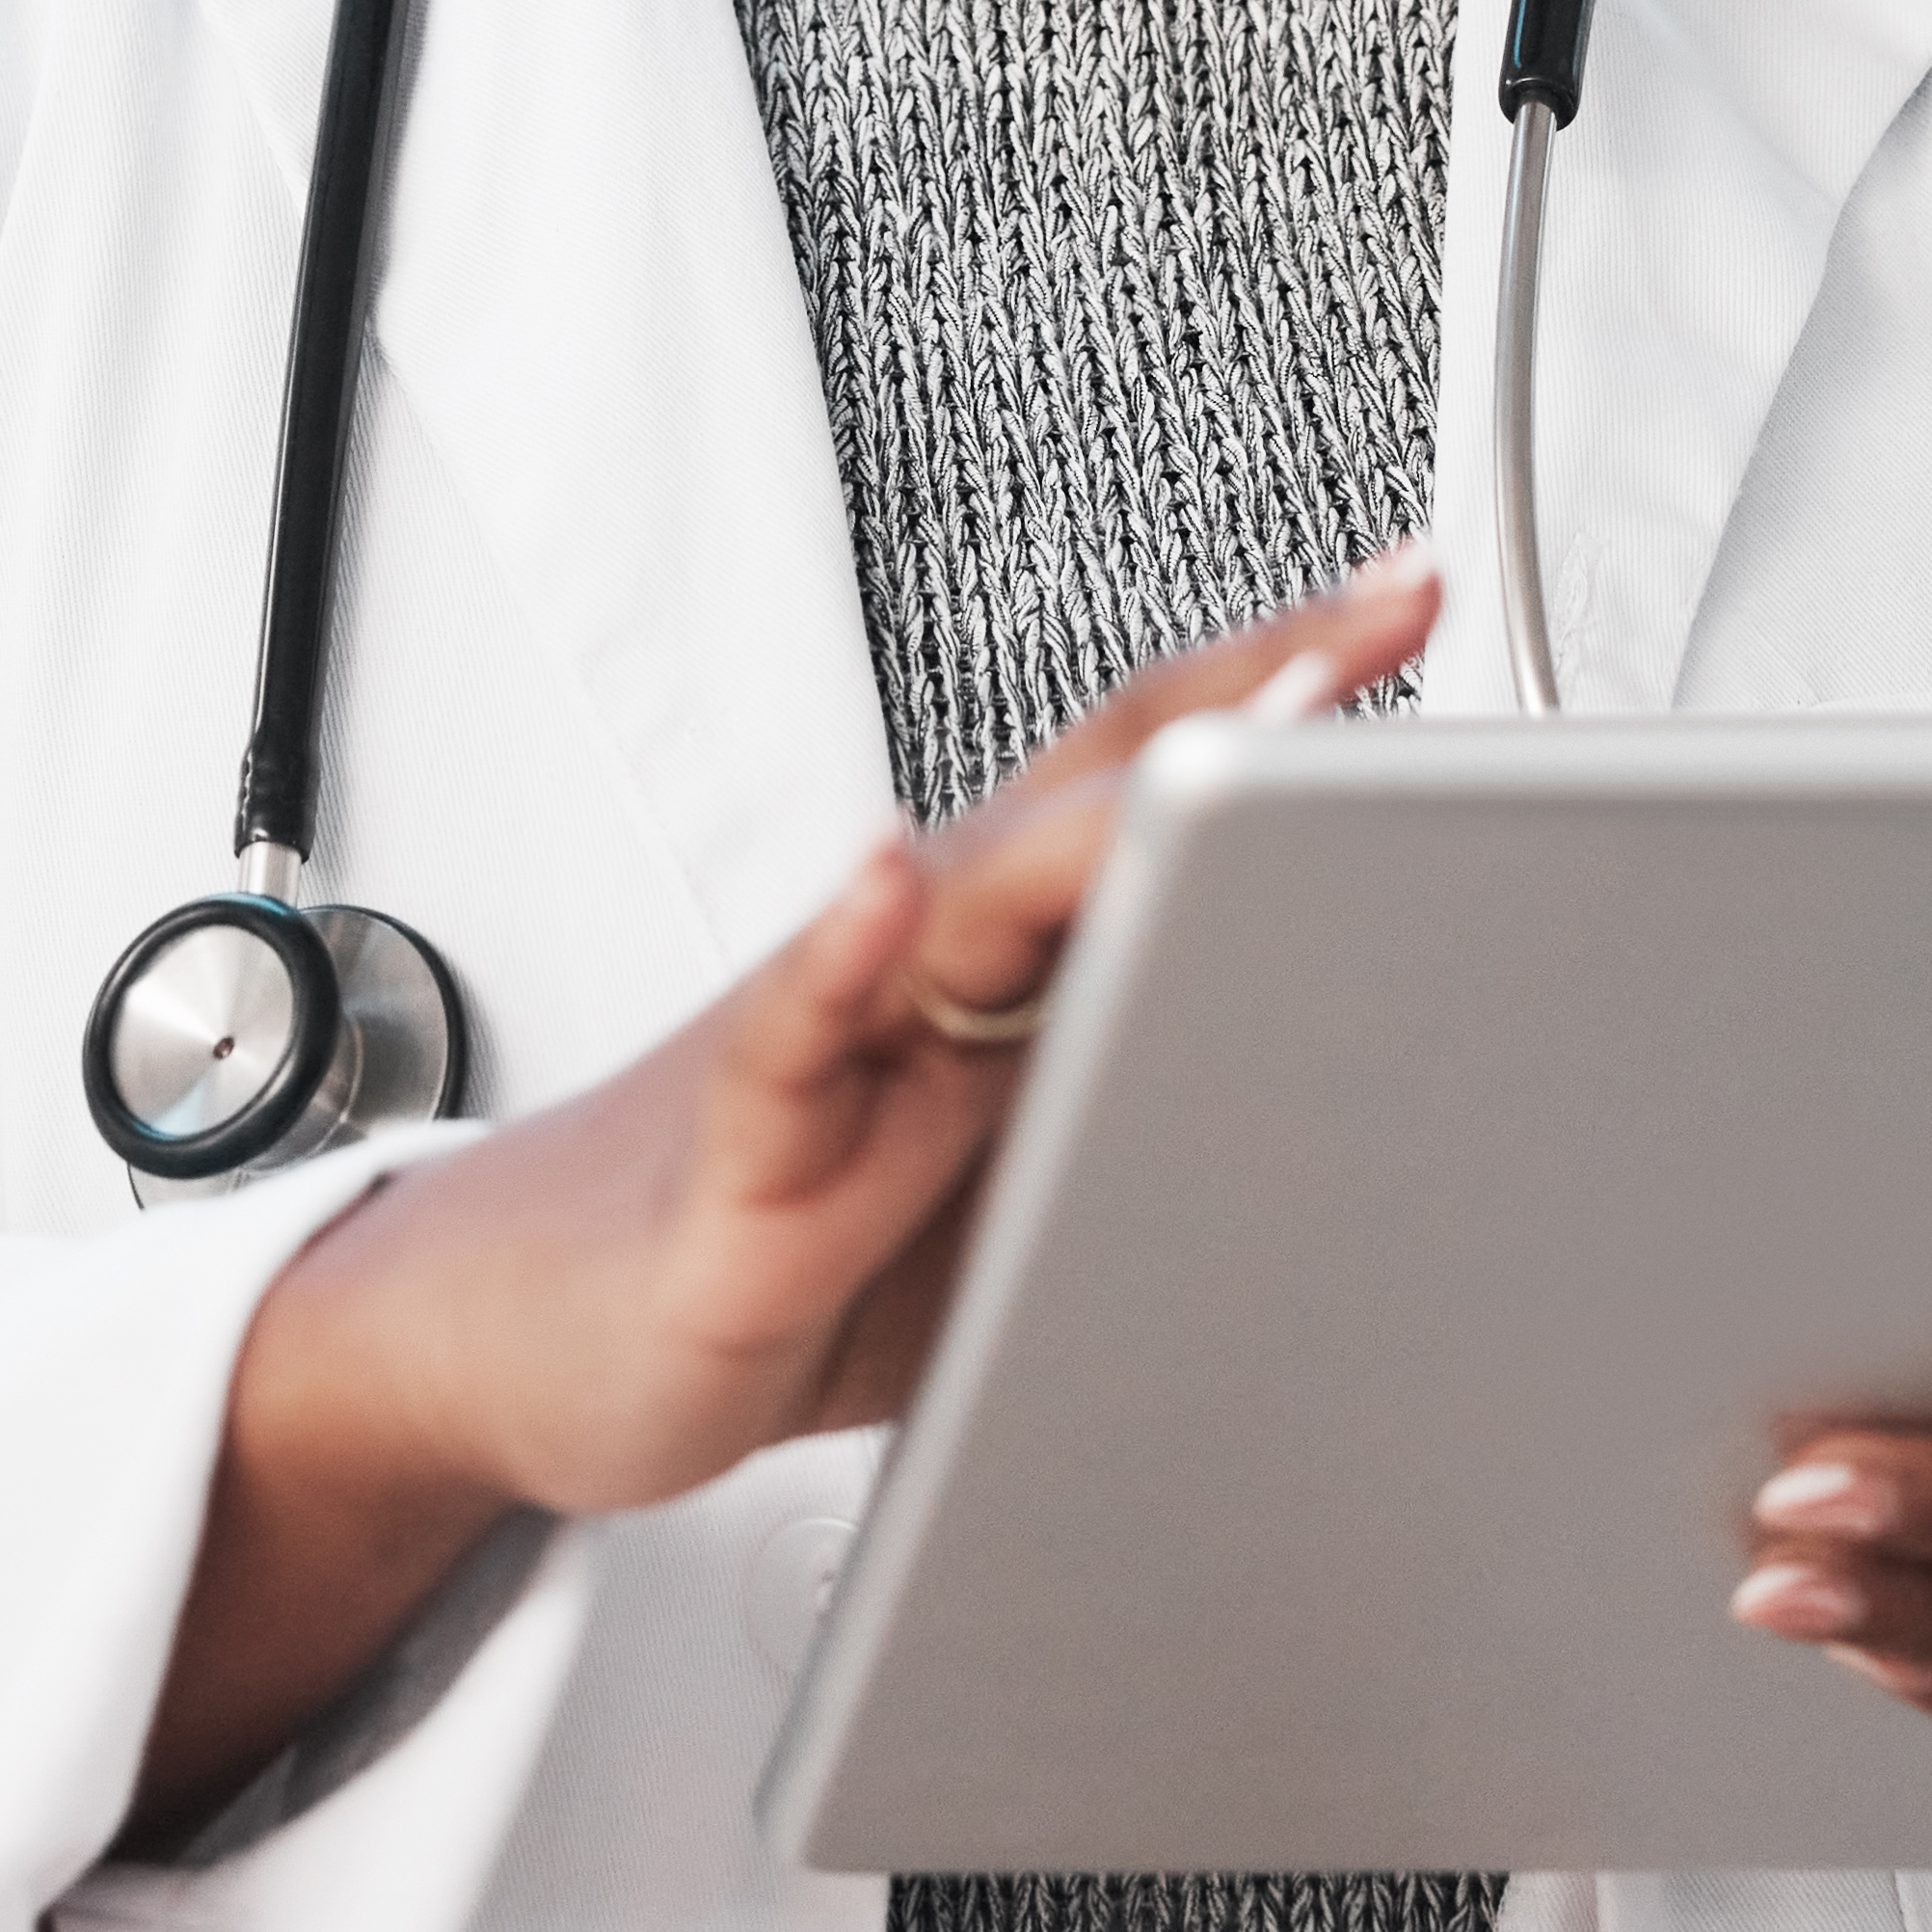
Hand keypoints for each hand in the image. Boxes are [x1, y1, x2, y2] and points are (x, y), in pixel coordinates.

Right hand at [124, 547, 1439, 1841]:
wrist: (519, 1335)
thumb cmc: (782, 1249)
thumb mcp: (1020, 1194)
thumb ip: (1151, 1121)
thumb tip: (1364, 1110)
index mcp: (1000, 966)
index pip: (1157, 791)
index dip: (1288, 695)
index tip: (1412, 595)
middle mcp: (917, 964)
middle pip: (1094, 795)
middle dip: (1243, 699)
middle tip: (1382, 606)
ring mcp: (827, 1048)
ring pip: (967, 898)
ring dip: (1097, 819)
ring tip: (1219, 739)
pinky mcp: (735, 1165)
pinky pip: (786, 1041)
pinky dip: (836, 954)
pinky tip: (883, 886)